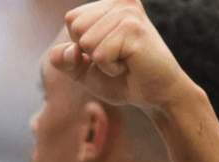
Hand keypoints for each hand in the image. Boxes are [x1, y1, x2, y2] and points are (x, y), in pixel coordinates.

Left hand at [49, 0, 194, 114]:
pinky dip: (110, 68)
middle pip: (76, 27)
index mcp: (111, 3)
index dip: (81, 44)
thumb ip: (64, 59)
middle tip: (117, 57)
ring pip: (86, 42)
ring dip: (101, 62)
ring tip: (124, 60)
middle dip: (90, 51)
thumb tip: (69, 50)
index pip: (72, 19)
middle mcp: (122, 1)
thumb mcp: (82, 69)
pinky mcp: (134, 30)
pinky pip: (99, 55)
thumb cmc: (122, 79)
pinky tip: (130, 65)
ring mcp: (129, 13)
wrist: (155, 95)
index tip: (107, 50)